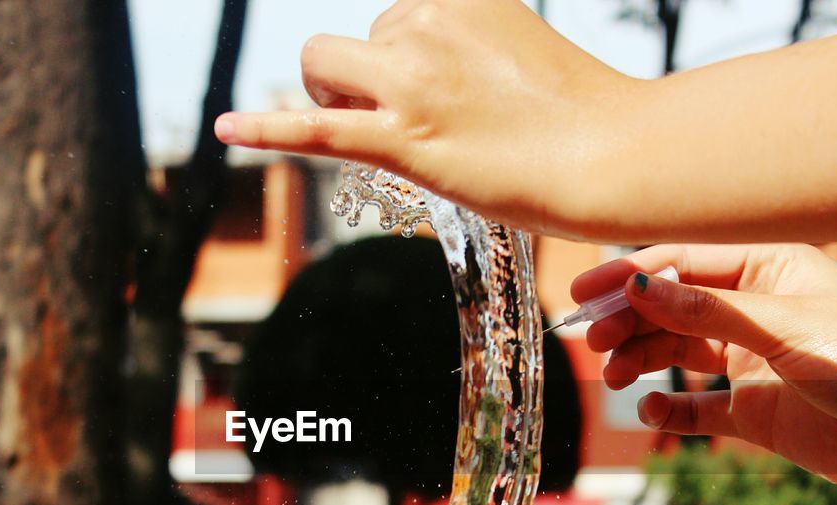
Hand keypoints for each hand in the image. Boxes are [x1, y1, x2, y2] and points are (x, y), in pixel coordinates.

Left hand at [213, 0, 640, 237]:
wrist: (610, 154)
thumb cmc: (577, 112)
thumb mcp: (518, 44)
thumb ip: (470, 42)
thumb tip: (440, 76)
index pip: (392, 17)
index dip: (400, 58)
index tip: (430, 89)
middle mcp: (425, 21)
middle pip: (355, 44)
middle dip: (367, 80)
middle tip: (424, 123)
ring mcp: (411, 82)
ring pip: (322, 70)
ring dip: (336, 98)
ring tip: (388, 134)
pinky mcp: (403, 141)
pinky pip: (313, 132)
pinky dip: (264, 129)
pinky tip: (225, 130)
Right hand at [575, 244, 836, 504]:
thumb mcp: (784, 328)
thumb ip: (707, 309)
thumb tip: (638, 286)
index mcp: (770, 269)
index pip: (684, 261)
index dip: (630, 274)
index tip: (584, 292)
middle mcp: (756, 309)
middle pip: (671, 307)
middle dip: (628, 320)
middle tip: (591, 342)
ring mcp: (752, 360)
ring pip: (675, 352)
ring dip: (639, 360)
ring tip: (613, 377)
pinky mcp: (754, 410)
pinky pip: (696, 405)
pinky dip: (669, 407)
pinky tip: (650, 409)